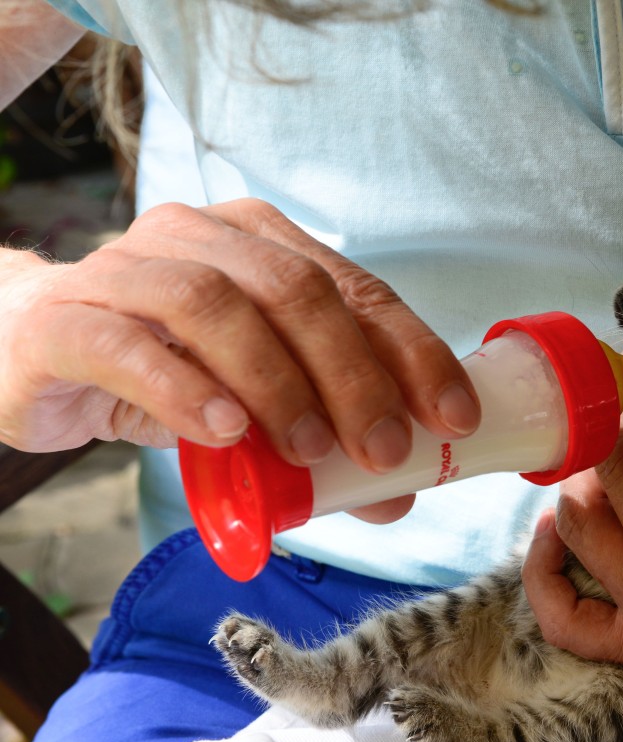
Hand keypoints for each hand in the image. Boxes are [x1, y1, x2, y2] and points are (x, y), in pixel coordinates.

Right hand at [0, 200, 479, 518]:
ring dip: (276, 380)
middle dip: (353, 374)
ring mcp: (125, 270)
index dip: (412, 352)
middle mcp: (199, 237)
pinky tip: (223, 431)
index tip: (452, 418)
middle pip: (294, 290)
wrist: (31, 353)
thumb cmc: (164, 368)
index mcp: (262, 243)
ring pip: (214, 303)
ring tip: (308, 449)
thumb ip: (323, 436)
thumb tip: (398, 494)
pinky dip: (183, 389)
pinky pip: (127, 344)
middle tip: (382, 450)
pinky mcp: (64, 319)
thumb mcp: (256, 400)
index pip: (355, 290)